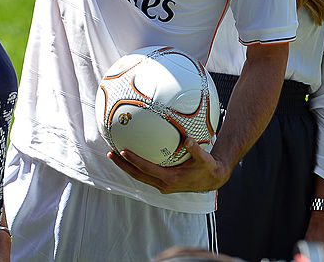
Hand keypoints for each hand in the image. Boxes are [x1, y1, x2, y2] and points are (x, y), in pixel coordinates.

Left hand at [107, 138, 229, 193]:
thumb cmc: (208, 167)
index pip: (147, 169)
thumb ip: (195, 150)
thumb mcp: (204, 159)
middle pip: (138, 175)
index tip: (123, 151)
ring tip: (114, 155)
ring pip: (139, 177)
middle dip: (123, 166)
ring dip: (126, 168)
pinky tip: (131, 158)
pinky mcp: (163, 184)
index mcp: (171, 178)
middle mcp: (164, 184)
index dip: (134, 161)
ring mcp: (162, 185)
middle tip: (111, 153)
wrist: (212, 180)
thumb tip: (187, 139)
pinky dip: (136, 167)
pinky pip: (146, 175)